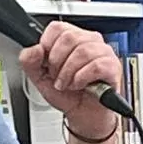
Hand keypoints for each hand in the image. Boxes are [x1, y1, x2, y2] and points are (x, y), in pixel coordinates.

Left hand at [18, 21, 121, 136]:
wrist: (83, 115)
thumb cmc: (67, 95)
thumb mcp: (40, 79)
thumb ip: (30, 62)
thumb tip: (33, 49)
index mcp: (72, 38)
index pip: (57, 27)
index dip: (47, 46)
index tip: (47, 62)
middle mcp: (89, 41)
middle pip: (69, 37)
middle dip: (57, 62)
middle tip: (58, 77)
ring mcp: (103, 52)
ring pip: (82, 51)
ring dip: (68, 74)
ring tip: (68, 84)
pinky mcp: (112, 66)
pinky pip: (96, 66)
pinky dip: (82, 79)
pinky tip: (80, 85)